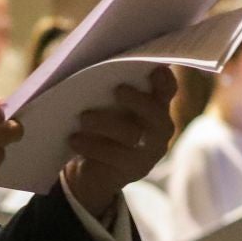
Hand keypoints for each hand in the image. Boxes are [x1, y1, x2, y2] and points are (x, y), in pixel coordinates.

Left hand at [63, 68, 177, 217]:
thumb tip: (93, 69)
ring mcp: (149, 152)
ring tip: (83, 117)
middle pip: (154, 113)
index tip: (156, 69)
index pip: (167, 90)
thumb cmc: (102, 127)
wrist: (95, 171)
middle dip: (137, 100)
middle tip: (117, 89)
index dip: (165, 80)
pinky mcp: (133, 169)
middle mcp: (160, 129)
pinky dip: (92, 145)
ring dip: (106, 123)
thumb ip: (111, 90)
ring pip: (132, 135)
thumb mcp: (109, 108)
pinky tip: (74, 139)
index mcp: (157, 106)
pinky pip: (114, 156)